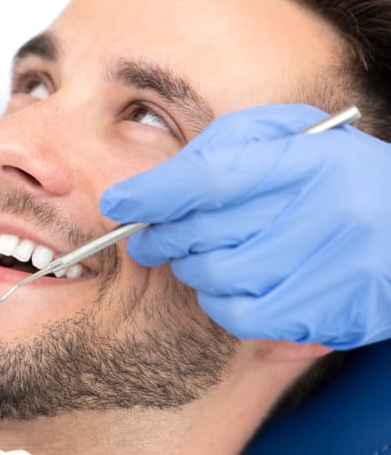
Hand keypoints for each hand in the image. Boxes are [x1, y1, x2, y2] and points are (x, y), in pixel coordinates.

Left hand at [100, 104, 390, 348]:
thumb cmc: (336, 172)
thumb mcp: (287, 136)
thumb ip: (224, 149)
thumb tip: (155, 189)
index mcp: (310, 158)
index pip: (209, 177)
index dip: (152, 194)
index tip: (117, 203)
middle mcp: (327, 211)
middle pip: (204, 232)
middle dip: (162, 235)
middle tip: (150, 236)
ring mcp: (335, 267)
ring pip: (215, 277)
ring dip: (192, 269)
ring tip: (203, 255)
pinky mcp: (335, 312)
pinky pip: (241, 318)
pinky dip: (219, 303)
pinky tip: (229, 286)